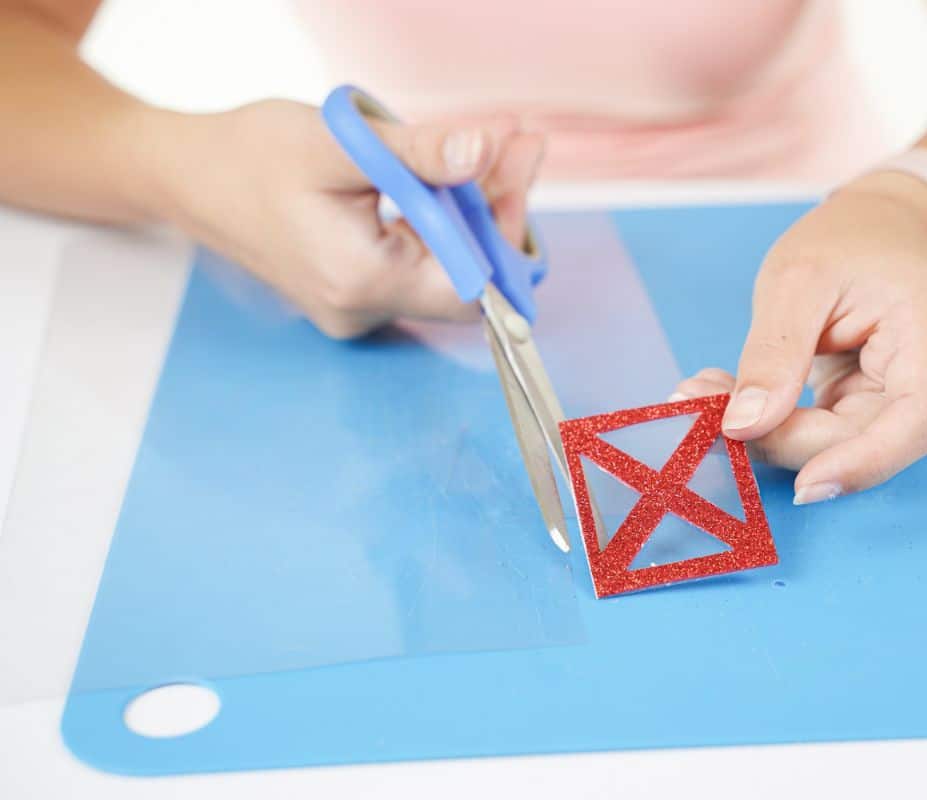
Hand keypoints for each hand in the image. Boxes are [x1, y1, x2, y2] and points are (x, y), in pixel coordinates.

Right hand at [157, 100, 543, 337]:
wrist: (187, 176)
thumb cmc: (250, 156)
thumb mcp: (341, 142)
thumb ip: (419, 154)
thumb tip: (486, 151)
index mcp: (362, 280)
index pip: (472, 282)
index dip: (504, 226)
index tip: (517, 161)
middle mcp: (363, 310)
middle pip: (464, 275)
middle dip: (496, 206)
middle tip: (516, 141)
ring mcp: (358, 307)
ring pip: (444, 266)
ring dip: (473, 206)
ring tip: (496, 143)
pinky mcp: (355, 291)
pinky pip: (418, 262)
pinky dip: (442, 218)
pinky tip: (455, 172)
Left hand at [671, 172, 926, 502]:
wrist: (879, 226)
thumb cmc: (849, 239)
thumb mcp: (796, 278)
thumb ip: (774, 354)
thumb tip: (745, 426)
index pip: (920, 418)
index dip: (864, 461)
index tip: (803, 485)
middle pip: (868, 437)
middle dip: (783, 436)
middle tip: (702, 406)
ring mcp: (913, 394)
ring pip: (842, 441)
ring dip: (772, 429)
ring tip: (707, 390)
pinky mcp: (879, 404)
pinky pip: (831, 430)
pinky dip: (779, 418)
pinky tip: (733, 393)